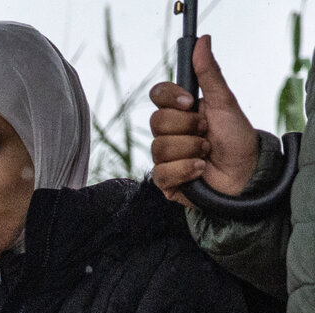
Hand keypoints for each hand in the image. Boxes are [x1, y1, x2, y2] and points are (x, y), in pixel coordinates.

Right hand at [149, 38, 258, 203]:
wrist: (244, 172)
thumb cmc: (236, 137)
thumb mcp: (224, 102)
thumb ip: (209, 73)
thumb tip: (202, 41)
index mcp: (181, 111)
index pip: (158, 96)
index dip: (170, 98)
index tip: (190, 103)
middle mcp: (170, 133)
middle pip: (157, 122)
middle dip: (187, 128)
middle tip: (206, 132)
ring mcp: (165, 157)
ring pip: (159, 148)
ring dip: (190, 149)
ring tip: (206, 153)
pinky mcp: (165, 181)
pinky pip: (162, 172)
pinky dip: (185, 169)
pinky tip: (199, 170)